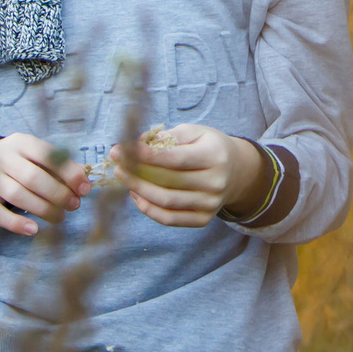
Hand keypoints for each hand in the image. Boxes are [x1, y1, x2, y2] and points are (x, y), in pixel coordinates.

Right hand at [0, 134, 87, 236]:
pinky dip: (16, 223)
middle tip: (74, 205)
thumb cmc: (15, 163)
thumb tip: (84, 180)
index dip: (69, 173)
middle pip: (33, 177)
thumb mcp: (33, 156)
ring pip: (17, 195)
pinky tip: (33, 229)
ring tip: (59, 217)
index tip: (85, 189)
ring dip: (43, 209)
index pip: (48, 155)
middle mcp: (2, 157)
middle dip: (58, 194)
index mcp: (21, 142)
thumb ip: (57, 166)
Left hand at [113, 123, 266, 228]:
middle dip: (136, 173)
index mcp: (215, 155)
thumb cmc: (209, 146)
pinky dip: (148, 209)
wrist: (236, 171)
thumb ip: (168, 136)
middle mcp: (216, 182)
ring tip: (123, 178)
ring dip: (139, 190)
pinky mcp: (203, 219)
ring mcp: (211, 204)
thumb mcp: (195, 132)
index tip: (123, 150)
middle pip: (169, 182)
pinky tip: (136, 195)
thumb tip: (137, 144)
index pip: (175, 158)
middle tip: (116, 164)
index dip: (147, 156)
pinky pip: (170, 219)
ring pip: (166, 202)